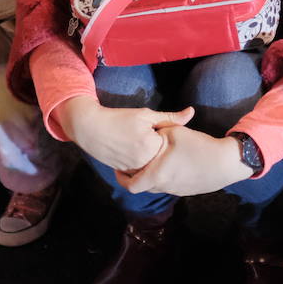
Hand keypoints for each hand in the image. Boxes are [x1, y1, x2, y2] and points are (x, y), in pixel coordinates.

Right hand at [57, 96, 194, 172]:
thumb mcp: (146, 115)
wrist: (90, 127)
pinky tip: (136, 150)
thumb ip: (170, 118)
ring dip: (154, 159)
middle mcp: (143, 162)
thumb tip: (192, 112)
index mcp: (152, 147)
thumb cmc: (119, 118)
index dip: (171, 138)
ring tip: (143, 144)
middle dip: (164, 151)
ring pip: (151, 167)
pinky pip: (140, 171)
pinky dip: (142, 164)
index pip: (172, 147)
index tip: (165, 132)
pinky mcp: (124, 171)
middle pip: (163, 159)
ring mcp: (133, 169)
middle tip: (154, 140)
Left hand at [117, 126, 251, 196]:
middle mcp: (164, 186)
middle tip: (133, 163)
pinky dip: (164, 176)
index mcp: (157, 175)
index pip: (130, 185)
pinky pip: (168, 185)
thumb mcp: (175, 132)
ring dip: (150, 176)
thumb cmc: (198, 147)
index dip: (121, 178)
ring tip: (152, 160)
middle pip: (141, 187)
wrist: (225, 163)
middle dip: (135, 175)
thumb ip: (159, 130)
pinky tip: (171, 163)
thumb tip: (150, 131)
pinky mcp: (186, 189)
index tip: (119, 167)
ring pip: (156, 186)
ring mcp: (176, 190)